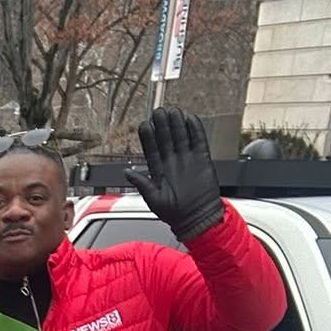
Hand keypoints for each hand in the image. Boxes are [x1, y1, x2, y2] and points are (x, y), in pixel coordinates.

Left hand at [124, 108, 224, 242]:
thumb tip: (127, 172)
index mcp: (158, 170)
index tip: (144, 125)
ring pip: (181, 137)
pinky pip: (199, 141)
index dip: (148, 137)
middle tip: (158, 112)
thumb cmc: (174, 213)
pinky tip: (190, 120)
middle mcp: (172, 162)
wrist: (197, 218)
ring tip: (173, 111)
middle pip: (166, 139)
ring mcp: (187, 159)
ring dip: (177, 124)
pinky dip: (195, 130)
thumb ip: (141, 184)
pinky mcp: (202, 159)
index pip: (151, 149)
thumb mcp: (153, 199)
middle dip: (162, 125)